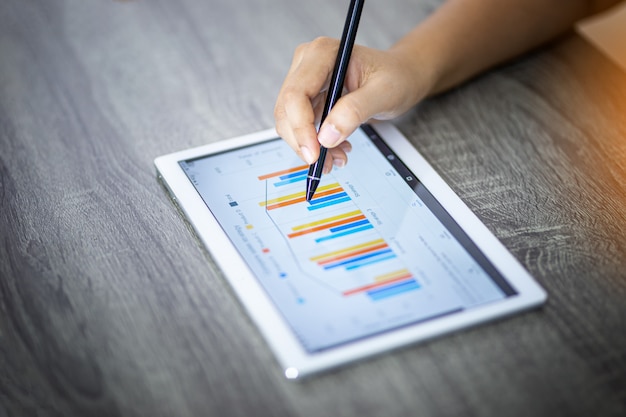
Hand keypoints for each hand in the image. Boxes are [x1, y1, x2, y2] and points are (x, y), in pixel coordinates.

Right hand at [274, 36, 430, 170]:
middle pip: (287, 110)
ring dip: (310, 146)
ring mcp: (306, 81)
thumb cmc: (396, 77)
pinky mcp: (308, 98)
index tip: (314, 154)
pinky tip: (338, 149)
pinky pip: (302, 127)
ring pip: (290, 122)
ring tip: (338, 157)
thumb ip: (355, 111)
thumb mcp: (383, 93)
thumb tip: (326, 137)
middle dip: (303, 142)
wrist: (401, 77)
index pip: (296, 94)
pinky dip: (317, 144)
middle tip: (325, 164)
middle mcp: (307, 64)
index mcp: (322, 54)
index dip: (301, 127)